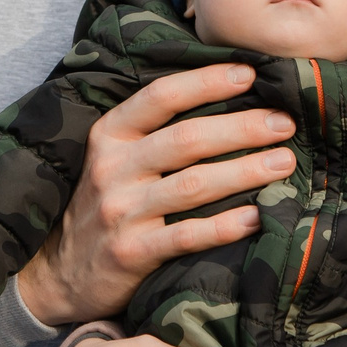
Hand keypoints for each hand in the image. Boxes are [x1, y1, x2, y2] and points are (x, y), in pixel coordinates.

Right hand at [14, 64, 290, 326]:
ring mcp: (120, 212)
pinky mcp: (131, 253)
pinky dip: (224, 227)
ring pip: (192, 185)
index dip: (207, 82)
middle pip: (186, 139)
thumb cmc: (105, 203)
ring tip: (284, 163)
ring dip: (244, 172)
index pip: (161, 96)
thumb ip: (156, 132)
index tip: (250, 74)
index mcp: (110, 135)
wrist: (61, 272)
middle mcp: (112, 168)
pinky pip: (185, 236)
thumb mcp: (114, 158)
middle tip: (285, 124)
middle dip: (241, 128)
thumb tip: (230, 100)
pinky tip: (256, 218)